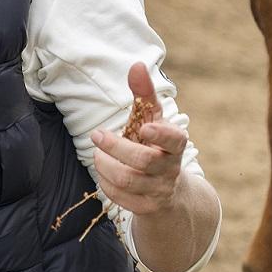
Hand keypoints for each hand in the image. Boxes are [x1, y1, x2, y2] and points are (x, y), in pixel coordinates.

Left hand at [90, 62, 187, 215]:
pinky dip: (106, 184)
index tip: (145, 128)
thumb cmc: (155, 144)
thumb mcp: (153, 118)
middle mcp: (170, 169)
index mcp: (175, 145)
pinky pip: (121, 198)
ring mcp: (159, 190)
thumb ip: (145, 93)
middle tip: (96, 135)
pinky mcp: (147, 208)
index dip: (161, 135)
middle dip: (116, 147)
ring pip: (128, 180)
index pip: (174, 140)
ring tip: (97, 154)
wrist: (169, 191)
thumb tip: (136, 64)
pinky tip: (103, 172)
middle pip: (143, 161)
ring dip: (105, 165)